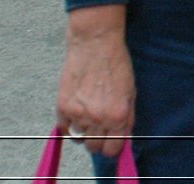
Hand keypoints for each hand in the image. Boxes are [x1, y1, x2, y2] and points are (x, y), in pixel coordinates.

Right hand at [56, 6, 135, 156]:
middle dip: (99, 141)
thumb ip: (127, 118)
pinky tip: (77, 112)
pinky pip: (64, 129)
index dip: (113, 147)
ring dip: (84, 131)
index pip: (112, 149)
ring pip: (79, 139)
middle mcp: (98, 118)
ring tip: (89, 114)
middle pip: (94, 147)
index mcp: (118, 115)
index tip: (112, 142)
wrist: (96, 44)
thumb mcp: (131, 92)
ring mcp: (78, 113)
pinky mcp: (62, 106)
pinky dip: (70, 125)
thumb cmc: (117, 64)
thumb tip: (122, 138)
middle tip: (100, 128)